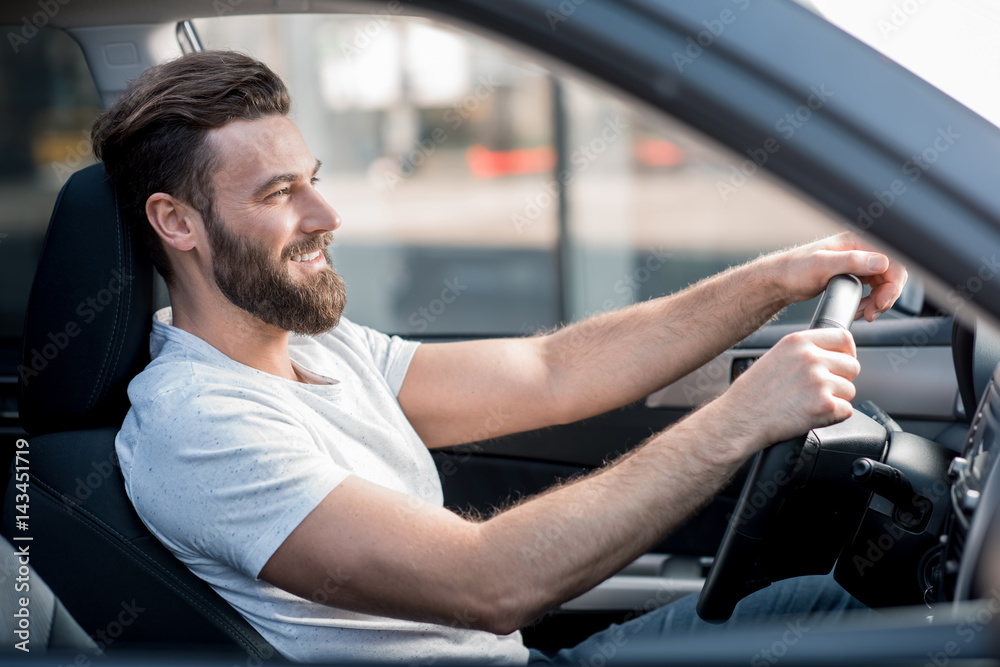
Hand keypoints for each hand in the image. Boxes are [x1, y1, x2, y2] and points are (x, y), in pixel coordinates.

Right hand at [710, 328, 859, 458]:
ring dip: (835, 400)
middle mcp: (811, 357)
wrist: (739, 419)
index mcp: (798, 342)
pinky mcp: (825, 405)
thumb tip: (830, 357)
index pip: (843, 337)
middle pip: (852, 366)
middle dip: (842, 380)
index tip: (843, 361)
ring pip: (849, 390)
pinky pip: (846, 410)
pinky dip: (832, 417)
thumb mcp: (775, 357)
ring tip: (808, 404)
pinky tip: (810, 415)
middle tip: (820, 391)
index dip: (847, 352)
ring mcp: (819, 381)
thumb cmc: (752, 394)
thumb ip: (803, 352)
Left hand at [777, 231, 907, 321]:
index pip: (893, 260)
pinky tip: (859, 310)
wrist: (779, 281)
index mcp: (857, 241)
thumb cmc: (794, 270)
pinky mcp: (853, 275)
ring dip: (878, 302)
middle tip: (872, 313)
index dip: (893, 284)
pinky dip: (870, 302)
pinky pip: (873, 289)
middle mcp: (861, 250)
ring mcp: (857, 263)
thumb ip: (852, 262)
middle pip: (891, 274)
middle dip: (886, 296)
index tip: (881, 302)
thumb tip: (881, 262)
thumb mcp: (822, 265)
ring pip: (883, 284)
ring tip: (864, 314)